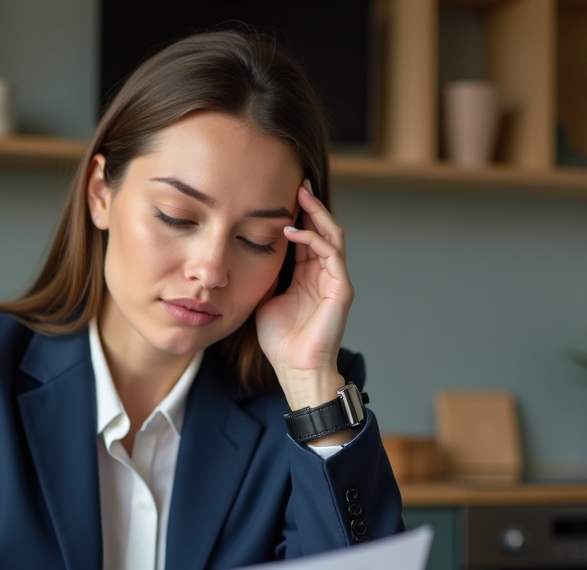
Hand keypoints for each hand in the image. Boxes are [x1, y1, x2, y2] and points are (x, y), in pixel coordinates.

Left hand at [255, 179, 353, 411]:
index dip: (297, 214)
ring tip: (300, 196)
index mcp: (307, 276)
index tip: (282, 193)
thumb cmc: (280, 340)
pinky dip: (314, 239)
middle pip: (323, 229)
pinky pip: (331, 254)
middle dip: (311, 205)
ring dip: (316, 214)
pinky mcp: (341, 289)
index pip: (306, 236)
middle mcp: (324, 274)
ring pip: (332, 235)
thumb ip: (263, 275)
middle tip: (297, 183)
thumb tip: (244, 254)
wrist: (295, 369)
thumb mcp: (264, 298)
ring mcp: (335, 280)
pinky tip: (293, 231)